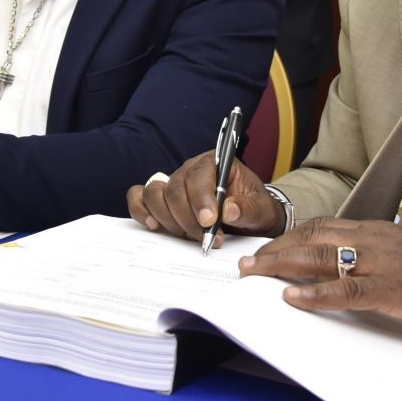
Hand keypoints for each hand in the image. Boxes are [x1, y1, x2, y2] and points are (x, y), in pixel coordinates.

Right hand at [127, 151, 282, 241]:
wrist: (249, 219)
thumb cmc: (254, 209)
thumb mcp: (261, 210)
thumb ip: (248, 209)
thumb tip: (228, 210)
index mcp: (216, 162)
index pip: (199, 174)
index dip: (201, 198)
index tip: (210, 221)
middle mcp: (190, 169)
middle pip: (175, 188)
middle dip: (188, 218)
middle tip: (207, 238)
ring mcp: (173, 183)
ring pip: (155, 194)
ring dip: (169, 220)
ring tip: (191, 236)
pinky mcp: (162, 199)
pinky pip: (140, 197)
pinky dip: (142, 210)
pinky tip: (154, 225)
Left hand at [241, 218, 401, 342]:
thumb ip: (375, 257)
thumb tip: (342, 268)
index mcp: (379, 231)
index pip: (323, 226)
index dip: (289, 237)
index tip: (265, 248)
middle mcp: (376, 240)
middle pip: (313, 237)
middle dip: (275, 249)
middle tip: (247, 263)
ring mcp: (384, 263)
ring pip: (322, 258)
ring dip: (282, 266)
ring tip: (255, 275)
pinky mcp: (394, 290)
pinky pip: (347, 290)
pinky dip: (316, 294)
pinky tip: (293, 298)